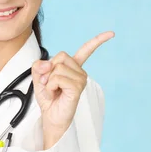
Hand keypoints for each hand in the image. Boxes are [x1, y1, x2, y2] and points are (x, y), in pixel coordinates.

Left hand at [31, 31, 114, 147]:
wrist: (51, 117)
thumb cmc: (48, 98)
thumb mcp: (39, 77)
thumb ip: (39, 66)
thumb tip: (47, 64)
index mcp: (74, 67)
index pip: (87, 50)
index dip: (98, 40)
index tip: (111, 33)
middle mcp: (80, 72)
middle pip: (61, 56)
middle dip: (49, 68)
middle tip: (50, 83)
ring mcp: (81, 80)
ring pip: (57, 67)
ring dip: (49, 80)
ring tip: (53, 90)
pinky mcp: (77, 88)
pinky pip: (58, 78)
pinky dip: (51, 86)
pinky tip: (55, 93)